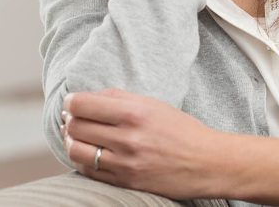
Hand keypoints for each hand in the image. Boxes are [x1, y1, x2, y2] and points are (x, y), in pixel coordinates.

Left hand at [61, 89, 222, 198]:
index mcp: (136, 112)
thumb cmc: (183, 130)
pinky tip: (92, 153)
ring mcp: (124, 163)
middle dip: (70, 120)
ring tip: (79, 137)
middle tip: (76, 118)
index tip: (73, 102)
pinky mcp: (123, 182)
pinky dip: (84, 160)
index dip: (72, 101)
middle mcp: (128, 138)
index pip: (82, 104)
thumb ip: (121, 98)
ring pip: (75, 150)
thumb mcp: (156, 106)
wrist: (207, 163)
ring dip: (72, 141)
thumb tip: (86, 98)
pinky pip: (87, 170)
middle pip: (75, 126)